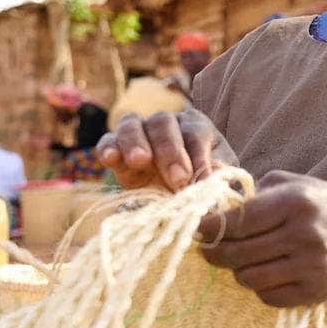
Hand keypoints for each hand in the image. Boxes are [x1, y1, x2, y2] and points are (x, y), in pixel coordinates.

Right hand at [97, 109, 234, 190]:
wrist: (178, 205)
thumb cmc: (203, 189)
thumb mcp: (219, 186)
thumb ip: (218, 185)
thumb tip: (213, 195)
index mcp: (195, 127)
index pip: (195, 133)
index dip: (199, 156)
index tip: (204, 181)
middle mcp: (166, 124)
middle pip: (163, 123)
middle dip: (170, 151)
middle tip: (178, 179)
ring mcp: (138, 134)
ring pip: (132, 124)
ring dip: (135, 142)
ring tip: (140, 161)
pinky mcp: (117, 151)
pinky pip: (108, 141)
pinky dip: (108, 148)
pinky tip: (110, 159)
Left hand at [198, 171, 326, 307]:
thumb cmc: (320, 205)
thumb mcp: (292, 183)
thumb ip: (253, 188)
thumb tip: (211, 194)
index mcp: (295, 202)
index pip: (241, 220)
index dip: (212, 227)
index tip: (198, 229)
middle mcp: (303, 235)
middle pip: (240, 252)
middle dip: (215, 252)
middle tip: (207, 249)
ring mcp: (311, 267)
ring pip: (251, 278)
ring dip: (237, 271)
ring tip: (238, 261)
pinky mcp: (315, 292)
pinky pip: (269, 297)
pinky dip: (259, 287)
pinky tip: (263, 274)